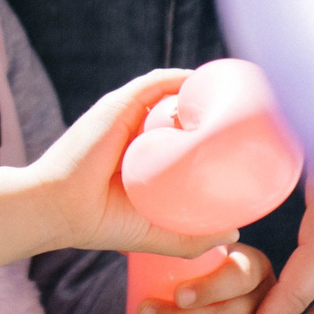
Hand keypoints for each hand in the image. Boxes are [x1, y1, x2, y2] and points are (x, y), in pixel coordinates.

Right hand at [0, 70, 236, 268]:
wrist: (59, 211)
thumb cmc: (103, 223)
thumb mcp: (160, 233)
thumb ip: (195, 234)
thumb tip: (236, 229)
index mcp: (147, 157)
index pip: (186, 133)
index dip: (216, 129)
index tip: (250, 132)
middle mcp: (139, 130)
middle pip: (185, 107)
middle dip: (218, 104)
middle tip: (254, 109)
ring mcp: (128, 115)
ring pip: (174, 91)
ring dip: (206, 86)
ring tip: (242, 90)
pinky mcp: (118, 106)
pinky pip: (155, 83)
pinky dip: (183, 79)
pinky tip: (210, 82)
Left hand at [135, 243, 277, 313]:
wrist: (217, 290)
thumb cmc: (198, 264)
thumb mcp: (193, 246)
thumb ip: (171, 240)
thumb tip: (123, 241)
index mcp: (254, 266)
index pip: (238, 277)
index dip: (210, 289)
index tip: (177, 296)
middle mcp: (270, 299)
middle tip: (143, 313)